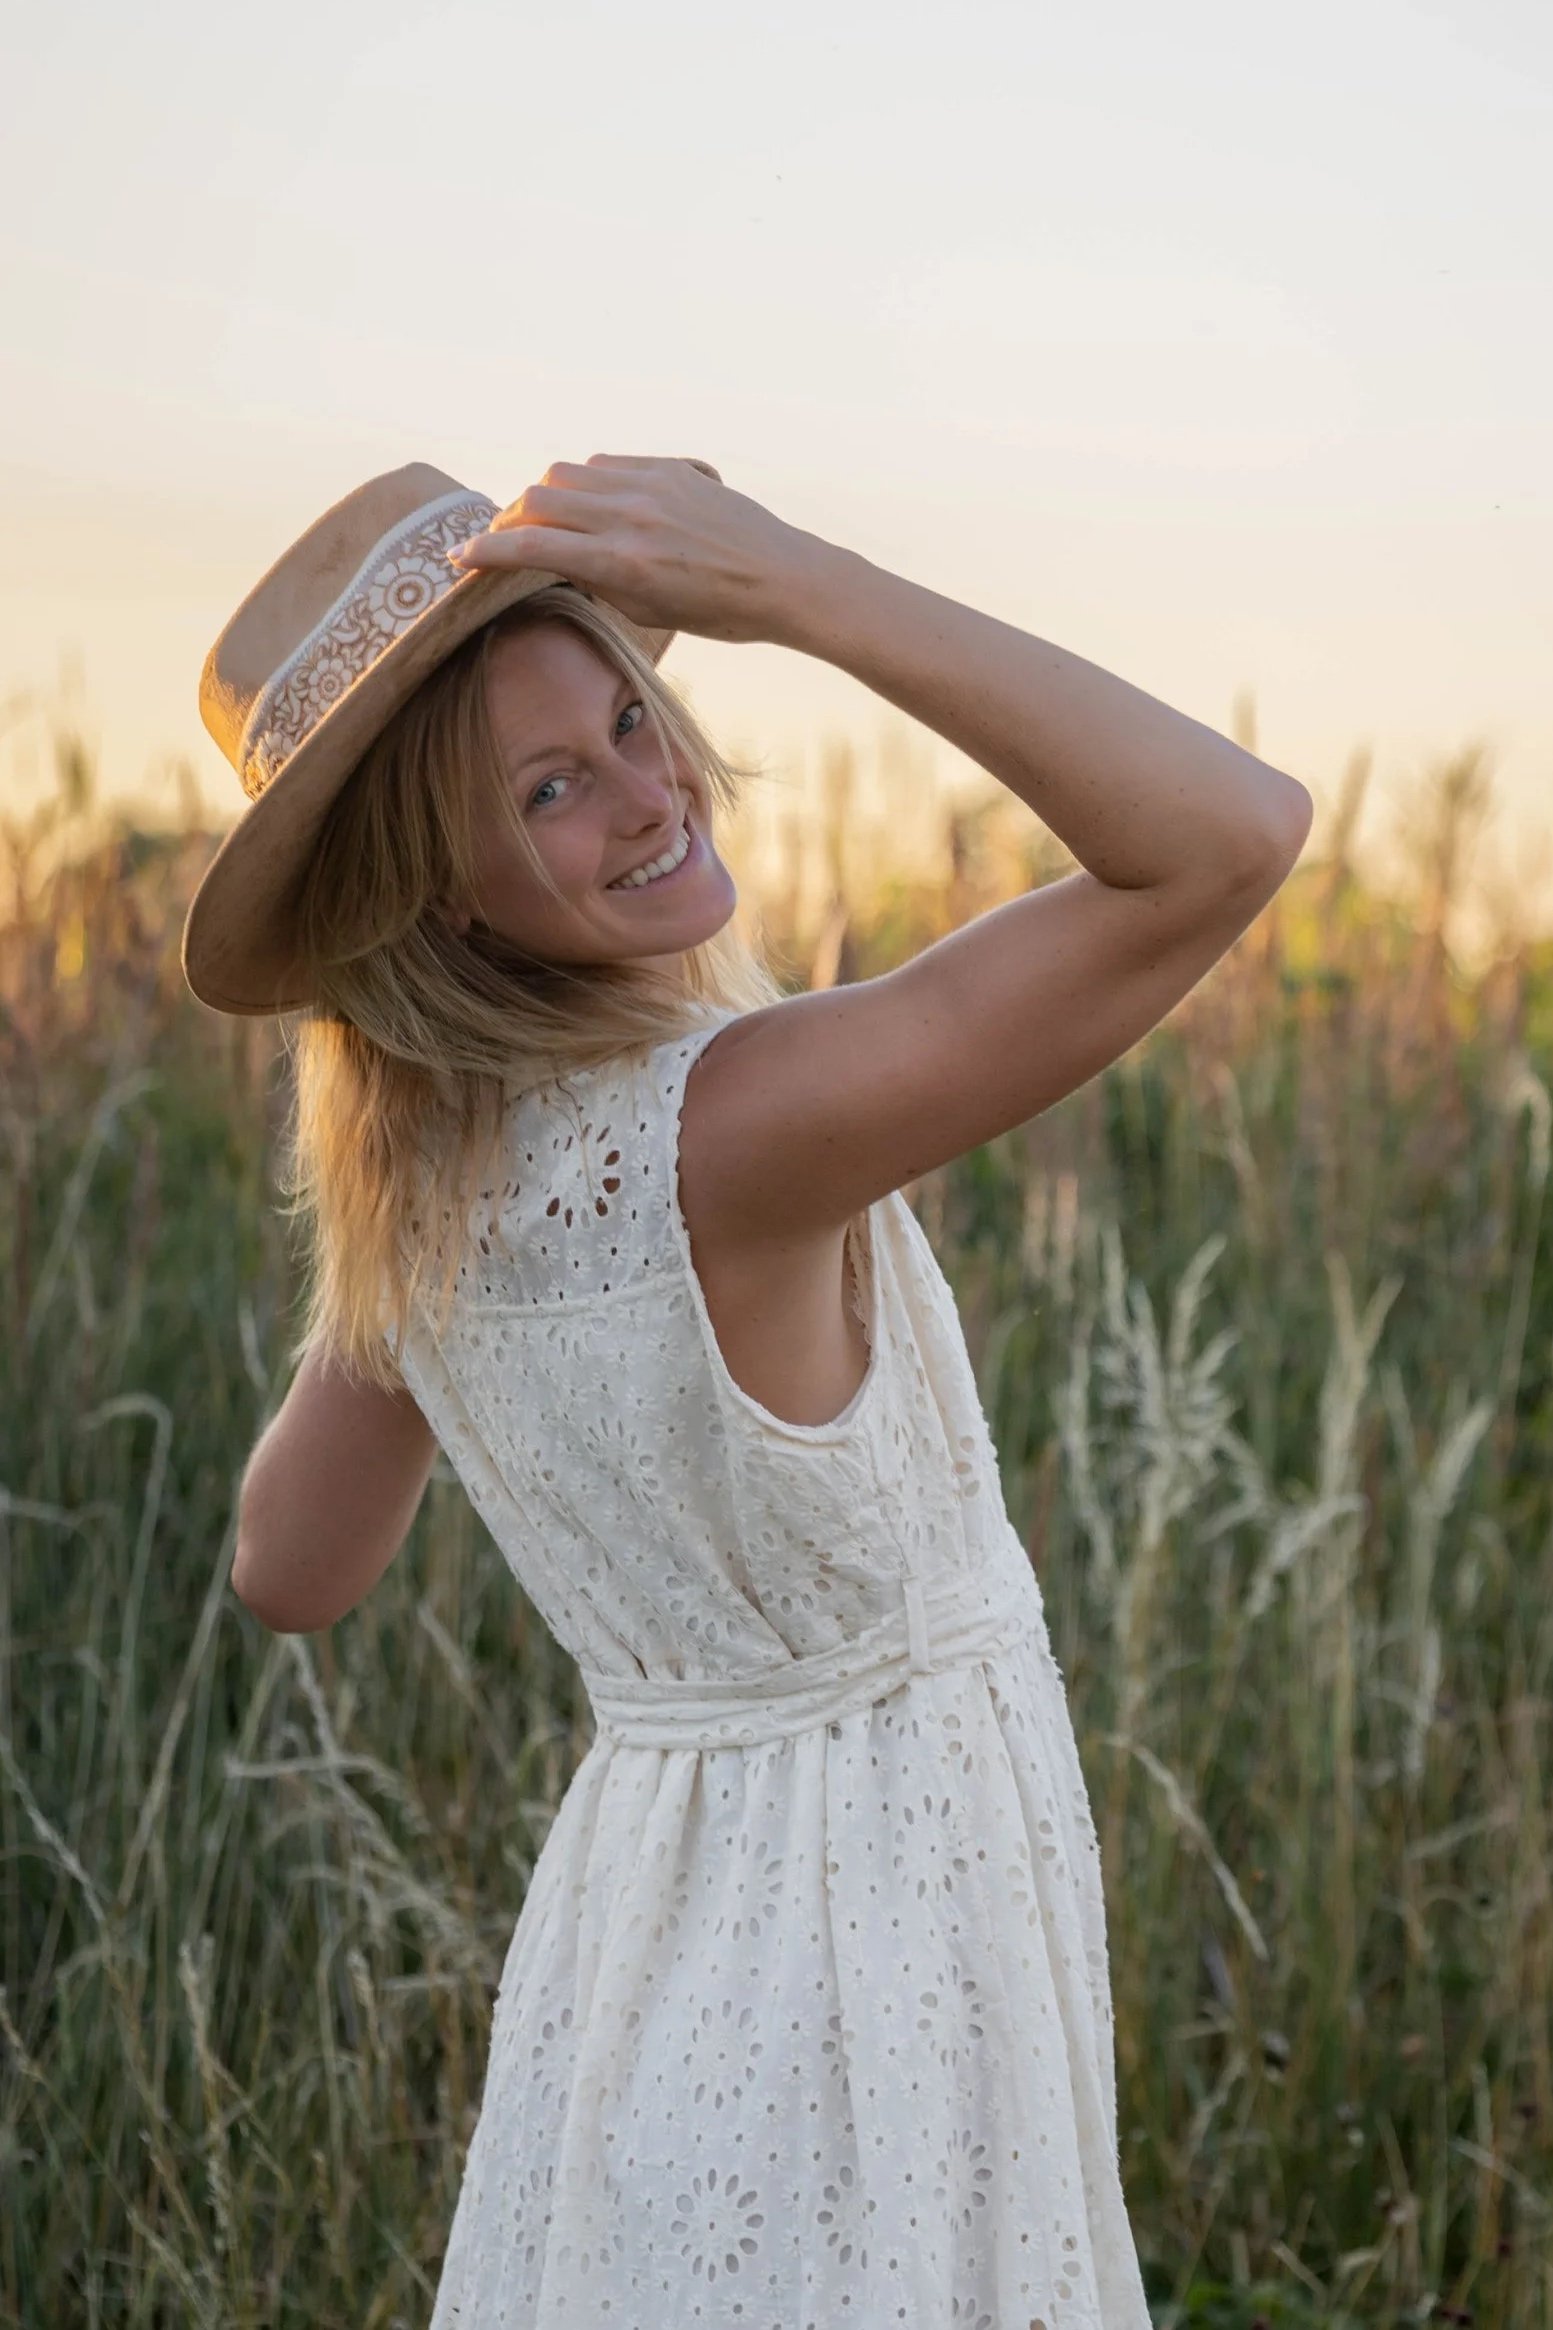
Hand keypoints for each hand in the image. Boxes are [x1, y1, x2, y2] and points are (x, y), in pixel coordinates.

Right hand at [445, 454, 821, 645]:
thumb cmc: (718, 612)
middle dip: (512, 519)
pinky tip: (601, 504)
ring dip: (549, 495)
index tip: (461, 558)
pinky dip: (592, 482)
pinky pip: (610, 463)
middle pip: (539, 497)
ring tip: (552, 519)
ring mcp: (652, 485)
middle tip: (507, 538)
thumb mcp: (648, 613)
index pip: (532, 547)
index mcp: (621, 562)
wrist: (782, 580)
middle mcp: (630, 516)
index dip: (486, 551)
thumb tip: (559, 556)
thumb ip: (598, 579)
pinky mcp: (674, 468)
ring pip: (570, 472)